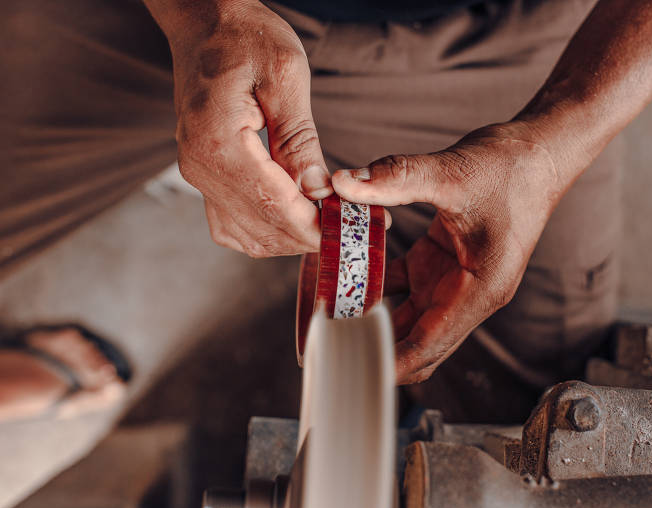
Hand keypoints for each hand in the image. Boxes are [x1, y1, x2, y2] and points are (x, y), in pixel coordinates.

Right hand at [165, 1, 329, 255]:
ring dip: (291, 237)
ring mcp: (198, 175)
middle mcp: (200, 167)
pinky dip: (267, 231)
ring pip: (248, 235)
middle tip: (352, 227)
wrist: (205, 24)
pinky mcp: (203, 176)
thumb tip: (318, 190)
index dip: (316, 225)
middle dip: (311, 233)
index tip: (352, 229)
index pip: (273, 205)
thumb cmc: (245, 38)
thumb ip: (299, 139)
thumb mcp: (284, 76)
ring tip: (330, 222)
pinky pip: (232, 225)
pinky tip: (295, 218)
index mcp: (218, 142)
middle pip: (263, 226)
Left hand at [332, 123, 567, 383]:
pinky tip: (340, 273)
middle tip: (325, 346)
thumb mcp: (452, 174)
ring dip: (367, 316)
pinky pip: (398, 283)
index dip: (385, 364)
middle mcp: (466, 295)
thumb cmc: (512, 169)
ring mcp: (450, 281)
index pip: (426, 348)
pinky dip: (371, 281)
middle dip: (371, 347)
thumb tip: (344, 182)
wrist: (538, 153)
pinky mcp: (438, 262)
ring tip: (324, 314)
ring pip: (402, 316)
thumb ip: (396, 179)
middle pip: (413, 343)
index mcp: (479, 292)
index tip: (347, 369)